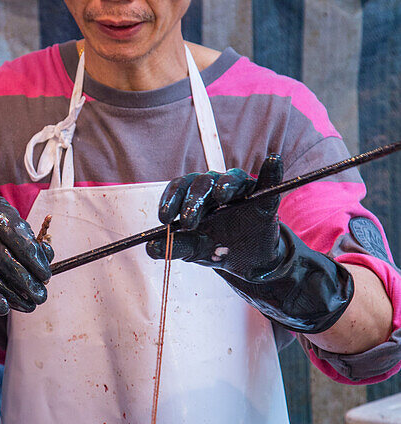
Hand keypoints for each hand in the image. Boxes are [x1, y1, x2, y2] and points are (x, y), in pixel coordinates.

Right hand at [0, 193, 52, 314]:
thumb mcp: (11, 229)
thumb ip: (30, 242)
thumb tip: (48, 254)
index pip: (15, 235)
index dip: (33, 258)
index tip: (47, 276)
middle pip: (1, 256)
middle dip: (25, 281)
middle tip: (40, 296)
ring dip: (10, 294)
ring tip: (27, 305)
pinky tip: (3, 308)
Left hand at [146, 156, 283, 279]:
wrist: (248, 262)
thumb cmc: (217, 247)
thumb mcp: (194, 249)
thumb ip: (174, 246)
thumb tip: (150, 248)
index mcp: (195, 197)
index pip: (179, 188)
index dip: (170, 199)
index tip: (163, 217)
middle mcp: (215, 187)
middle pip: (201, 183)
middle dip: (193, 201)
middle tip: (187, 221)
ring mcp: (241, 190)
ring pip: (231, 178)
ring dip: (225, 184)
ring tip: (221, 195)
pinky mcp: (265, 197)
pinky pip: (269, 181)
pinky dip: (272, 170)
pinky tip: (273, 160)